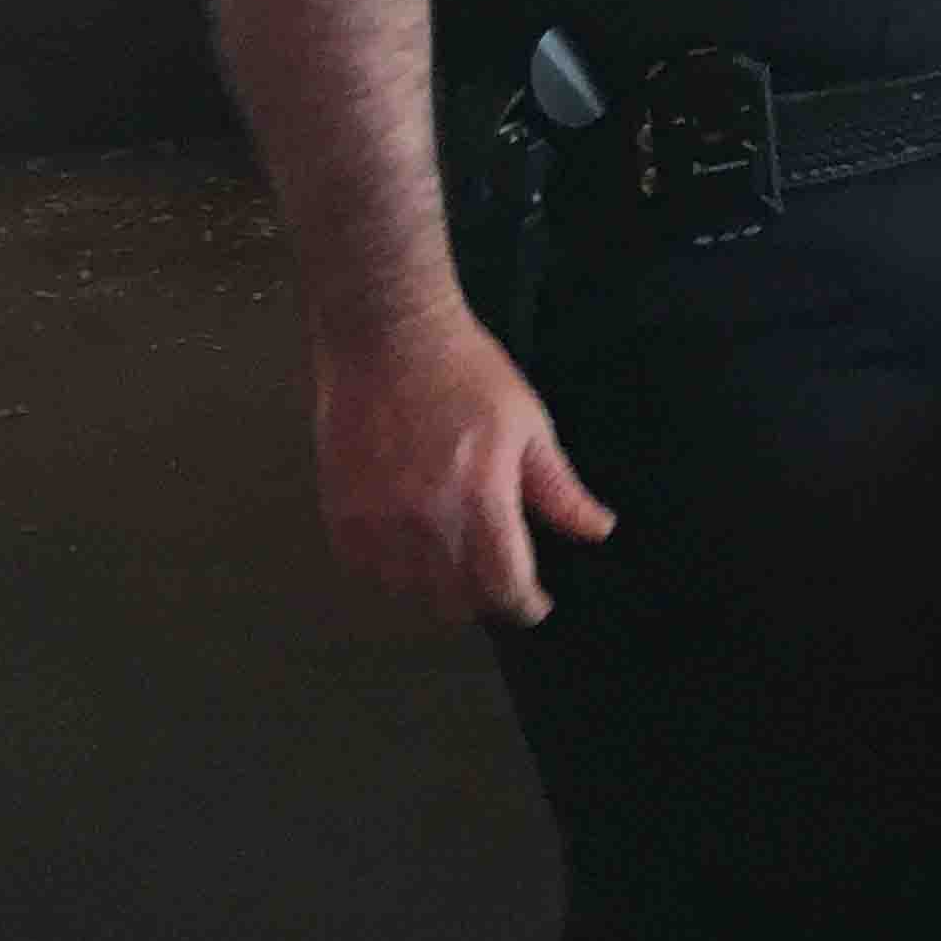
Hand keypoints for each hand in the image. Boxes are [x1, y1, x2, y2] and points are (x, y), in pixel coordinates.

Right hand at [311, 309, 615, 626]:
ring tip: (453, 567)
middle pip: (456, 601)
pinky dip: (389, 573)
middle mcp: (427, 519)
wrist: (389, 335)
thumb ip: (560, 489)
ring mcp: (378, 519)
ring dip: (435, 590)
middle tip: (496, 580)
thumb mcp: (528, 424)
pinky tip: (408, 551)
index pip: (505, 585)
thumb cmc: (466, 373)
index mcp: (482, 497)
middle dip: (484, 599)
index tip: (536, 604)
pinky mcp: (341, 511)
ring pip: (408, 593)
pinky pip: (364, 570)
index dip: (525, 605)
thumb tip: (599, 531)